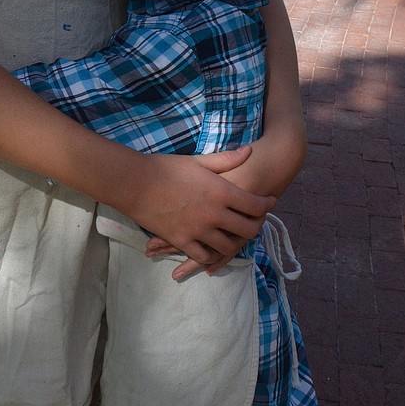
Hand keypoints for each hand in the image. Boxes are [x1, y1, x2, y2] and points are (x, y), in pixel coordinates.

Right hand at [131, 146, 274, 279]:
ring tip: (235, 238)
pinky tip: (212, 250)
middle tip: (256, 222)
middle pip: (247, 229)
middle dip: (256, 226)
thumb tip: (249, 150)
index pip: (254, 205)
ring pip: (227, 246)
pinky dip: (210, 254)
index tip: (270, 202)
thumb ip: (226, 159)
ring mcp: (198, 230)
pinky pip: (203, 255)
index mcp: (220, 192)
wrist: (135, 183)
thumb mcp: (198, 160)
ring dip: (235, 242)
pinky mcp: (182, 241)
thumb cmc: (165, 167)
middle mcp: (214, 214)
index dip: (266, 205)